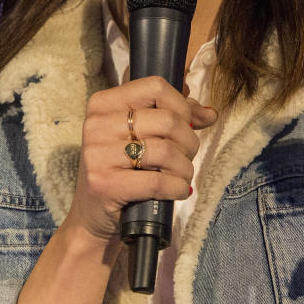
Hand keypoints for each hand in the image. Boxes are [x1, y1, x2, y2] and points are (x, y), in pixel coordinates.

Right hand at [65, 76, 216, 244]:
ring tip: (182, 176)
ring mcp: (97, 155)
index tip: (188, 124)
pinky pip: (158, 181)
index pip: (155, 86)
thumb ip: (173, 117)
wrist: (93, 216)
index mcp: (102, 104)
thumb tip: (209, 113)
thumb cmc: (122, 171)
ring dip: (185, 168)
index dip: (182, 106)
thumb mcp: (139, 136)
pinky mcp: (104, 184)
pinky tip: (177, 191)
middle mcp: (96, 125)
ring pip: (165, 151)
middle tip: (187, 157)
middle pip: (166, 120)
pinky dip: (176, 188)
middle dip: (188, 142)